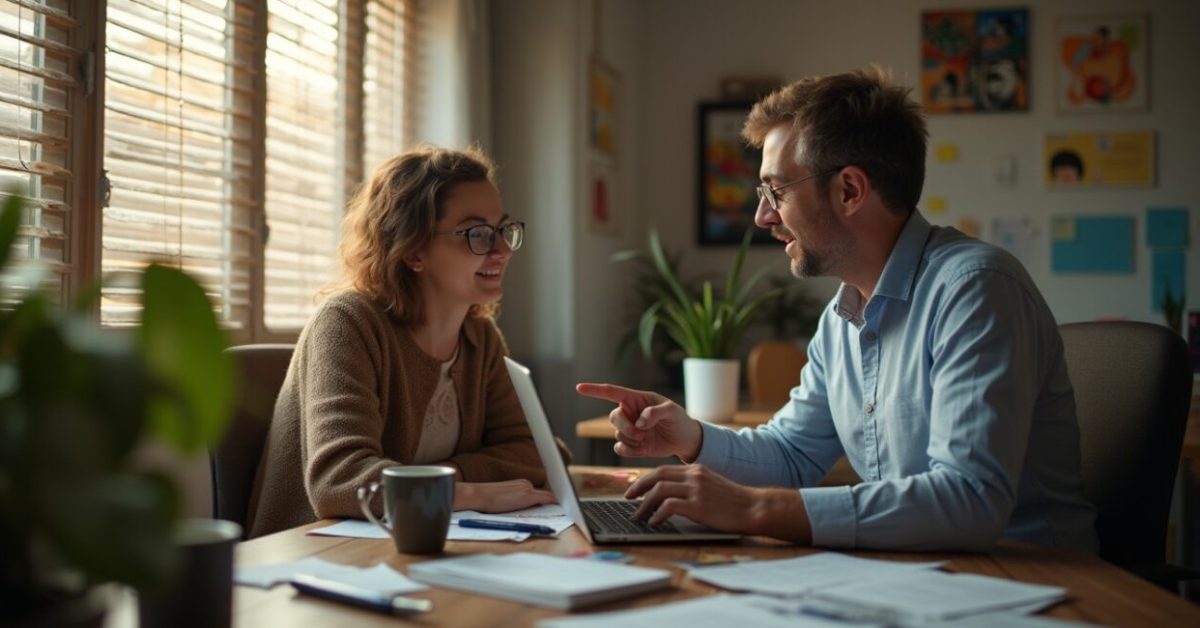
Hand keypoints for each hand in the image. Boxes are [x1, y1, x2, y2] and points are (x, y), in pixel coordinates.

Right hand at [455, 479, 555, 512]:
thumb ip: (518, 502)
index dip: (548, 501)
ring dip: (552, 505)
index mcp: (521, 484)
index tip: (556, 506)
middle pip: (544, 497)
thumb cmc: (487, 501)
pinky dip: (554, 503)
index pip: (538, 494)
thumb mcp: (505, 500)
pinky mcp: (527, 495)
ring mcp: (527, 488)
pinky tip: (561, 507)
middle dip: (551, 504)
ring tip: (563, 511)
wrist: (478, 495)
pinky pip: (547, 499)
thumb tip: (531, 511)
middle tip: (563, 510)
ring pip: (546, 498)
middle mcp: (526, 484)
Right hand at [576, 382, 701, 459]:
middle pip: (614, 417)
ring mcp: (629, 429)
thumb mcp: (672, 410)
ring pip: (617, 434)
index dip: (594, 390)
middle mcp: (629, 413)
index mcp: (636, 398)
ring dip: (631, 439)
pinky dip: (630, 451)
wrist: (683, 439)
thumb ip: (655, 412)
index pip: (611, 392)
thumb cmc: (678, 419)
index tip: (579, 388)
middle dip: (625, 427)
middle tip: (642, 433)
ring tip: (648, 439)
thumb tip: (639, 422)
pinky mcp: (631, 445)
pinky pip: (619, 449)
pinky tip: (643, 449)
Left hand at [625, 464, 811, 542]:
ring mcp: (695, 489)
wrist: (753, 507)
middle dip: (638, 487)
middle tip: (628, 499)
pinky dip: (657, 514)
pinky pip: (669, 506)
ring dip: (644, 504)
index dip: (645, 479)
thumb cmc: (733, 501)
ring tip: (638, 516)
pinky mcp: (698, 505)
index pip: (663, 470)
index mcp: (695, 469)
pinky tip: (654, 522)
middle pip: (656, 476)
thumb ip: (692, 486)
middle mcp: (693, 476)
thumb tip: (670, 498)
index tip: (635, 490)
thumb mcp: (711, 485)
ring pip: (659, 490)